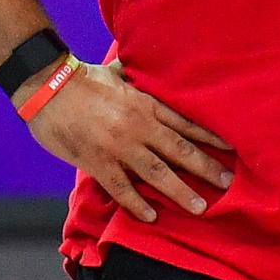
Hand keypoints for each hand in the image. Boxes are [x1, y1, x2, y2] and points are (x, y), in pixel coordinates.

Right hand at [21, 58, 233, 222]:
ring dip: (181, 191)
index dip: (210, 137)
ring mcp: (119, 146)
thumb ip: (136, 75)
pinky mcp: (97, 162)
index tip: (231, 148)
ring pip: (158, 173)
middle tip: (228, 183)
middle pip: (180, 150)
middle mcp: (139, 127)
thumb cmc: (82, 78)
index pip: (186, 123)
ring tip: (200, 207)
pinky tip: (151, 216)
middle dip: (206, 168)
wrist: (47, 86)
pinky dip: (137, 203)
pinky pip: (122, 187)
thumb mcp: (118, 72)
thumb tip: (147, 64)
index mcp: (146, 104)